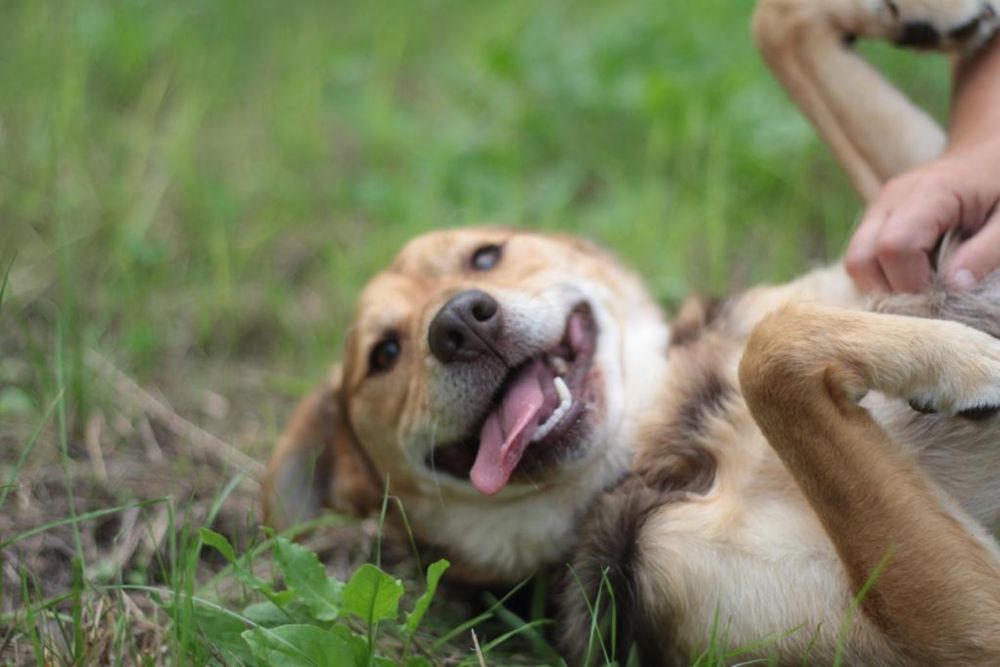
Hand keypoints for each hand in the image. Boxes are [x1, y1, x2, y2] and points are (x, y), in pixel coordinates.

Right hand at [845, 140, 999, 292]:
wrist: (985, 153)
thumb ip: (985, 254)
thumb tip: (954, 287)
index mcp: (929, 193)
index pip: (894, 247)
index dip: (912, 282)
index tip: (942, 295)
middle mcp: (891, 199)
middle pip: (859, 259)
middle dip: (888, 290)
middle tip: (927, 298)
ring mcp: (878, 208)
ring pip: (855, 262)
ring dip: (883, 285)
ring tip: (922, 287)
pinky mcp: (875, 219)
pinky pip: (862, 257)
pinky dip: (881, 276)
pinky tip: (914, 275)